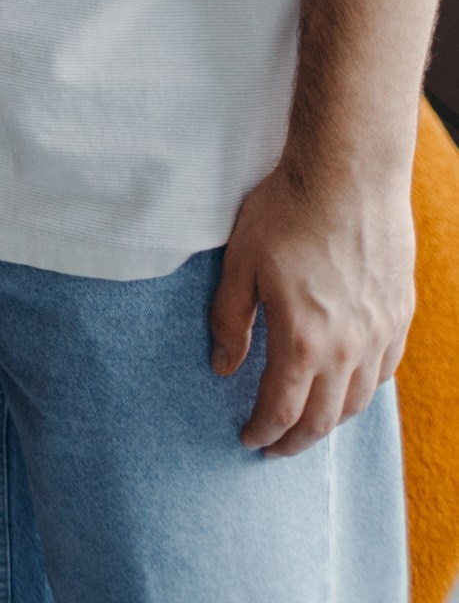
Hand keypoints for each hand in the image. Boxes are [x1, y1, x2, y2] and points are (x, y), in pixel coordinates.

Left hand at [209, 161, 414, 455]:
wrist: (348, 174)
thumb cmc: (287, 212)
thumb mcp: (240, 263)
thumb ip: (229, 320)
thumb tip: (222, 365)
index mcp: (301, 342)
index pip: (281, 410)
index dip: (263, 432)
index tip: (249, 440)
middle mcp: (347, 350)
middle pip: (323, 419)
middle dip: (296, 441)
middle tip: (276, 448)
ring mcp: (379, 334)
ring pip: (358, 400)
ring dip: (331, 420)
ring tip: (310, 423)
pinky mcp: (399, 314)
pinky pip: (385, 370)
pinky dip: (365, 389)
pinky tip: (351, 385)